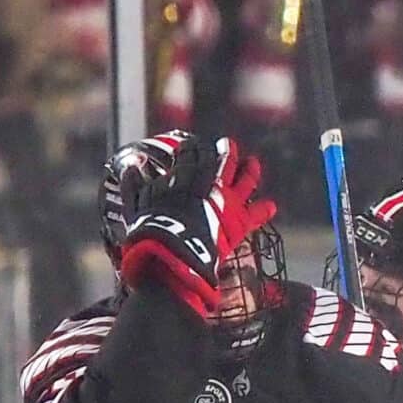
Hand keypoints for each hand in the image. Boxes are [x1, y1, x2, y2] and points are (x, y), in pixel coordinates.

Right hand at [115, 136, 272, 314]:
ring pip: (246, 178)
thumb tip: (131, 166)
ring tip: (253, 163)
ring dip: (250, 168)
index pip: (191, 152)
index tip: (190, 145)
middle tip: (225, 144)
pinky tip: (271, 206)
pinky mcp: (239, 223)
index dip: (191, 147)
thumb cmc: (149, 232)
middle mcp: (211, 182)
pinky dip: (264, 210)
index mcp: (185, 174)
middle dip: (224, 150)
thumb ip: (133, 184)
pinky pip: (257, 214)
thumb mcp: (134, 206)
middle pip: (222, 159)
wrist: (173, 258)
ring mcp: (228, 201)